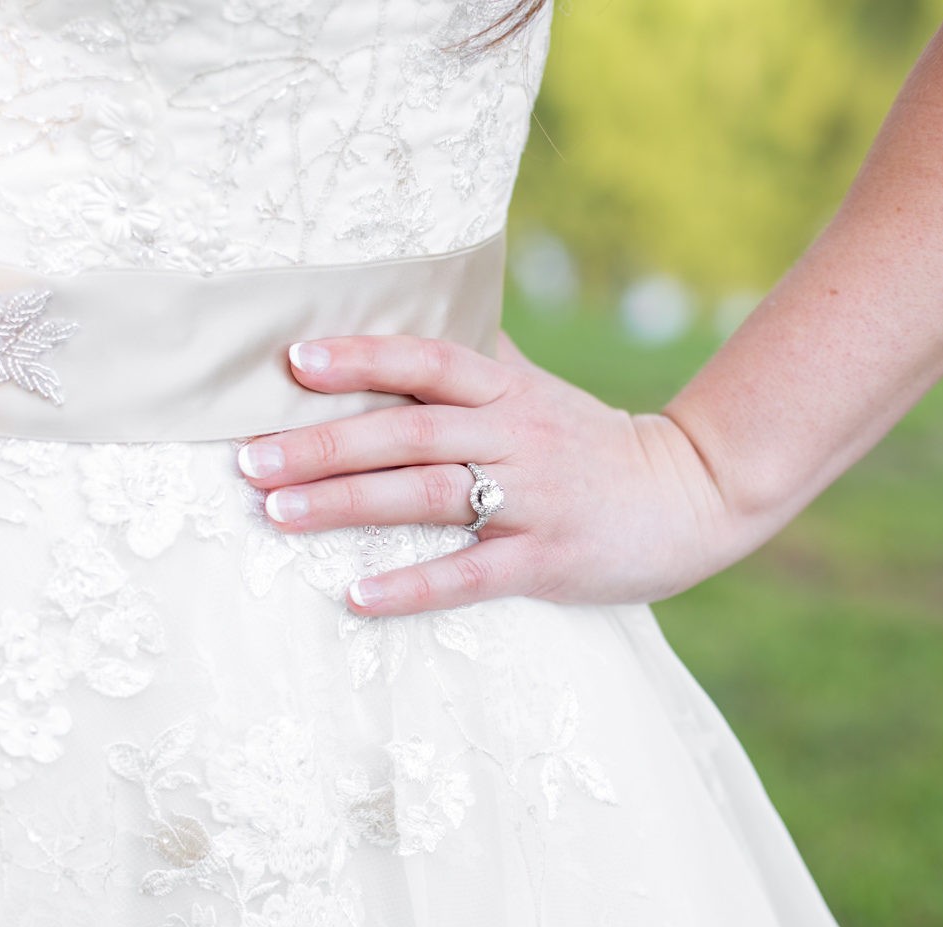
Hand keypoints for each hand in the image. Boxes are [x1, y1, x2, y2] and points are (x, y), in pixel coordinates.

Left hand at [237, 334, 744, 616]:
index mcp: (507, 392)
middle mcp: (514, 436)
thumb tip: (414, 316)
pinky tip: (356, 594)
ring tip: (277, 513)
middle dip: (324, 444)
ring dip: (347, 504)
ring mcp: (532, 499)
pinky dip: (412, 584)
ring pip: (428, 495)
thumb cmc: (593, 443)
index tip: (293, 362)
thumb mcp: (538, 392)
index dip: (362, 357)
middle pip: (409, 431)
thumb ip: (479, 361)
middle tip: (249, 459)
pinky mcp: (548, 560)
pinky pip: (471, 574)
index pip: (427, 360)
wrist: (693, 493)